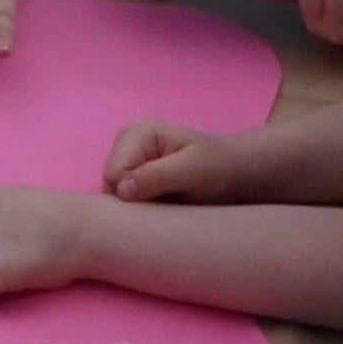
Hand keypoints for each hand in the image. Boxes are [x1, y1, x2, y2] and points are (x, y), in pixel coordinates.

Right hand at [103, 118, 255, 202]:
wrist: (233, 174)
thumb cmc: (217, 167)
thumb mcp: (192, 170)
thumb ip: (156, 176)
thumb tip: (122, 190)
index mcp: (137, 133)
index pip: (114, 173)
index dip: (133, 193)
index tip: (163, 196)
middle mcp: (125, 144)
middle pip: (109, 185)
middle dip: (132, 201)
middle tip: (166, 202)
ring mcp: (127, 162)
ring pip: (114, 197)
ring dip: (137, 207)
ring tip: (166, 203)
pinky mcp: (132, 179)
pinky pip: (122, 203)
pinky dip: (139, 210)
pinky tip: (161, 206)